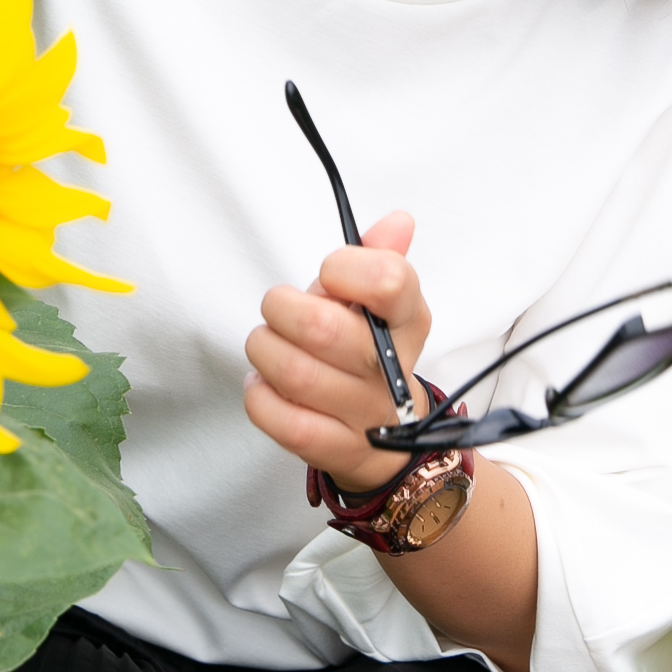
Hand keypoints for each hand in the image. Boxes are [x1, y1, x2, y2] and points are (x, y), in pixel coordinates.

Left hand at [244, 209, 432, 492]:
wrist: (387, 438)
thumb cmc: (368, 355)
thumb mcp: (379, 304)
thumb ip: (381, 259)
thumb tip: (397, 221)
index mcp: (409, 320)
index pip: (390, 281)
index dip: (345, 268)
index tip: (329, 273)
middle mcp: (393, 369)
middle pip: (325, 328)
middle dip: (282, 310)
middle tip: (276, 308)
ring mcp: (368, 415)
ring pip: (298, 375)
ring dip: (264, 351)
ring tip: (264, 344)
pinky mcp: (339, 450)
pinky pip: (288, 423)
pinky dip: (261, 399)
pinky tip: (263, 385)